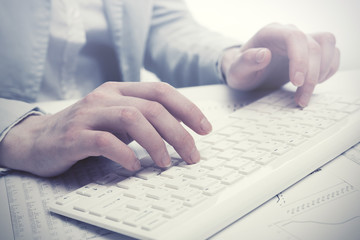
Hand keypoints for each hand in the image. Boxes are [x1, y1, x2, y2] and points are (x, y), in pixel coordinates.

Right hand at [0, 82, 211, 176]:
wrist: (38, 140)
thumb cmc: (85, 130)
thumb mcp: (116, 119)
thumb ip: (142, 119)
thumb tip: (180, 132)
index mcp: (119, 90)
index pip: (161, 91)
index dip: (187, 108)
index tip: (204, 128)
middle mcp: (105, 96)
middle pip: (152, 107)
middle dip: (178, 132)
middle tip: (192, 154)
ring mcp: (89, 114)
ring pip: (132, 118)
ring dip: (156, 143)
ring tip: (165, 162)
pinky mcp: (74, 135)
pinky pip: (105, 141)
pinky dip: (125, 154)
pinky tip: (134, 166)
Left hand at [221, 23, 339, 106]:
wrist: (246, 72)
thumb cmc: (242, 71)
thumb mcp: (237, 71)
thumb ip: (246, 62)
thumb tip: (264, 54)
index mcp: (270, 33)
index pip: (294, 38)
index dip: (300, 59)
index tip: (296, 82)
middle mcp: (289, 33)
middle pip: (314, 45)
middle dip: (311, 75)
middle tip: (301, 99)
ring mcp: (302, 40)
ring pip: (327, 44)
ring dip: (323, 70)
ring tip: (307, 91)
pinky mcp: (310, 51)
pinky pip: (331, 53)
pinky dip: (329, 69)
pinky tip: (314, 83)